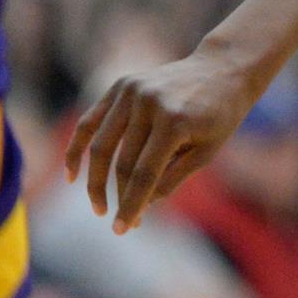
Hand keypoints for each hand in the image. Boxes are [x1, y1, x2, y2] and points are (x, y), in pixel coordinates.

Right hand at [64, 47, 261, 234]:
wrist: (223, 68)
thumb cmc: (220, 115)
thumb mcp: (208, 151)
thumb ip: (173, 177)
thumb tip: (142, 204)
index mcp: (175, 121)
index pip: (145, 173)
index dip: (131, 204)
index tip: (123, 229)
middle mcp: (149, 104)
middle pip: (123, 162)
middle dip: (121, 196)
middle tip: (124, 224)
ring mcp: (132, 91)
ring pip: (101, 144)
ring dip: (96, 180)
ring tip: (99, 207)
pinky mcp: (122, 85)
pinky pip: (91, 120)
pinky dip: (79, 147)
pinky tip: (73, 174)